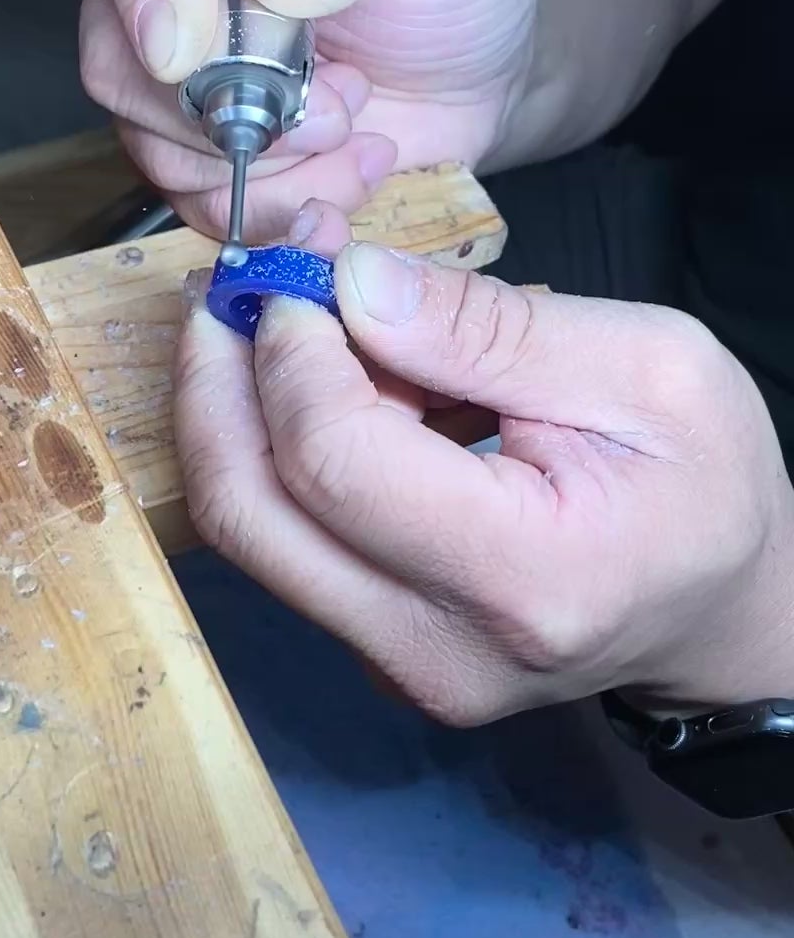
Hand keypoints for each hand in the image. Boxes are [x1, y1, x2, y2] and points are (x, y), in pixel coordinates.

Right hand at [73, 0, 535, 239]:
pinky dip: (284, 209)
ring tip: (357, 124)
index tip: (190, 47)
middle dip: (237, 106)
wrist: (481, 63)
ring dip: (275, 165)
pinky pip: (202, 209)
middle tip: (338, 100)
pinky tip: (348, 177)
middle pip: (120, 61)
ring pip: (159, 149)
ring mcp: (175, 81)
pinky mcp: (207, 159)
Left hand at [174, 206, 793, 721]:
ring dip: (243, 411)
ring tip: (291, 321)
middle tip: (232, 287)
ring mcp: (395, 670)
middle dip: (215, 383)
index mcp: (525, 580)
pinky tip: (332, 386)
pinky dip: (282, 451)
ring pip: (252, 531)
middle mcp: (437, 651)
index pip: (336, 465)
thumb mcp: (646, 364)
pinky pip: (288, 544)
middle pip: (250, 515)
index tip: (301, 268)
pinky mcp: (372, 654)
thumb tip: (350, 285)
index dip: (292, 352)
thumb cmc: (704, 483)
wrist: (721, 607)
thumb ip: (489, 327)